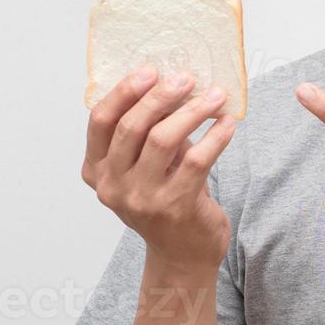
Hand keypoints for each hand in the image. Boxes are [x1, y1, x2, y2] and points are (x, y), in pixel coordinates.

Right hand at [82, 67, 236, 275]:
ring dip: (193, 111)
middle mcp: (112, 186)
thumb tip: (172, 82)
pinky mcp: (175, 206)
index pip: (100, 121)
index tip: (149, 70)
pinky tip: (227, 122)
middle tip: (187, 78)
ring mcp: (142, 199)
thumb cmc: (164, 199)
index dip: (124, 92)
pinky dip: (215, 136)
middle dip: (161, 96)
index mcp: (96, 170)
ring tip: (216, 95)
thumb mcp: (142, 166)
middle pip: (132, 127)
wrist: (182, 254)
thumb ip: (145, 132)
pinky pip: (197, 160)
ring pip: (163, 140)